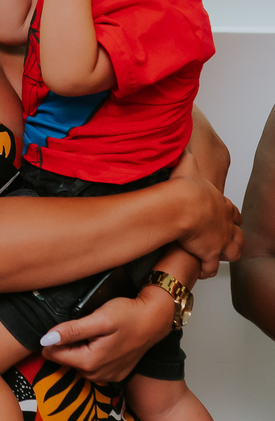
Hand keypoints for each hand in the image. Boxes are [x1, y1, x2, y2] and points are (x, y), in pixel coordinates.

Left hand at [39, 286, 173, 383]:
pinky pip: (92, 367)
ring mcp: (106, 377)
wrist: (155, 320)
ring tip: (87, 332)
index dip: (49, 339)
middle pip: (65, 360)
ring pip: (77, 364)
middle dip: (64, 344)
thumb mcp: (99, 318)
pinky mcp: (114, 374)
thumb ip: (72, 330)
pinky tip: (97, 341)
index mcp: (89, 362)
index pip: (53, 354)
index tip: (56, 326)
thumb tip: (46, 339)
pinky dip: (89, 355)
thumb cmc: (129, 315)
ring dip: (76, 350)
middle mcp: (96, 375)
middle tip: (75, 326)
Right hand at [167, 149, 242, 271]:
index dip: (232, 217)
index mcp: (221, 205)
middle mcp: (225, 224)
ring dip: (226, 255)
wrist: (182, 206)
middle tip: (226, 242)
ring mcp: (220, 240)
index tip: (229, 219)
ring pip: (233, 252)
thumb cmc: (185, 189)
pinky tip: (203, 271)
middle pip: (238, 235)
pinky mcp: (210, 254)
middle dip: (234, 239)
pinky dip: (208, 270)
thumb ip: (187, 159)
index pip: (233, 213)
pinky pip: (212, 267)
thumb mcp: (188, 166)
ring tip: (218, 258)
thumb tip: (182, 150)